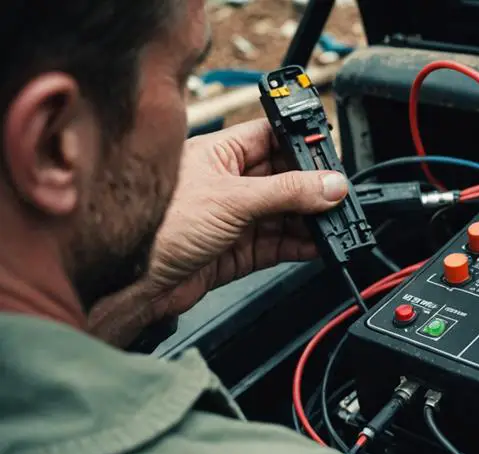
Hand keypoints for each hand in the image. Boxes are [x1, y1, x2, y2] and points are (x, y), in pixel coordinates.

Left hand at [145, 119, 346, 317]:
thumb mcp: (231, 199)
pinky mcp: (237, 252)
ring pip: (285, 214)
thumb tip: (329, 184)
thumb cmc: (157, 226)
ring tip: (336, 223)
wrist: (130, 281)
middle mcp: (228, 184)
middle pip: (284, 178)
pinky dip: (301, 245)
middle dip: (313, 188)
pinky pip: (279, 244)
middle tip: (340, 196)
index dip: (301, 144)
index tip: (330, 155)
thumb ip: (286, 192)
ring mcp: (234, 219)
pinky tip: (319, 244)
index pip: (271, 138)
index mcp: (220, 154)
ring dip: (311, 220)